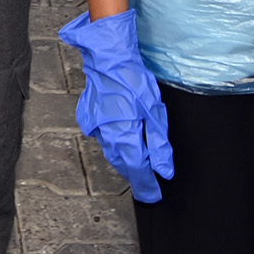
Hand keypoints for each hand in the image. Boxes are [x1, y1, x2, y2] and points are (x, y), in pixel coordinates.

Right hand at [57, 10, 173, 202]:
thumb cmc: (132, 80)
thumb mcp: (155, 111)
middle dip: (136, 174)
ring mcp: (95, 129)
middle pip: (124, 164)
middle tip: (149, 182)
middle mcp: (107, 137)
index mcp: (125, 137)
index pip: (137, 171)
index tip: (154, 196)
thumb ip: (159, 144)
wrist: (107, 58)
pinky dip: (115, 144)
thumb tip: (164, 171)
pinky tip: (123, 137)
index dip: (147, 186)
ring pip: (113, 153)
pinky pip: (105, 139)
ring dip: (125, 160)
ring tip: (139, 162)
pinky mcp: (89, 120)